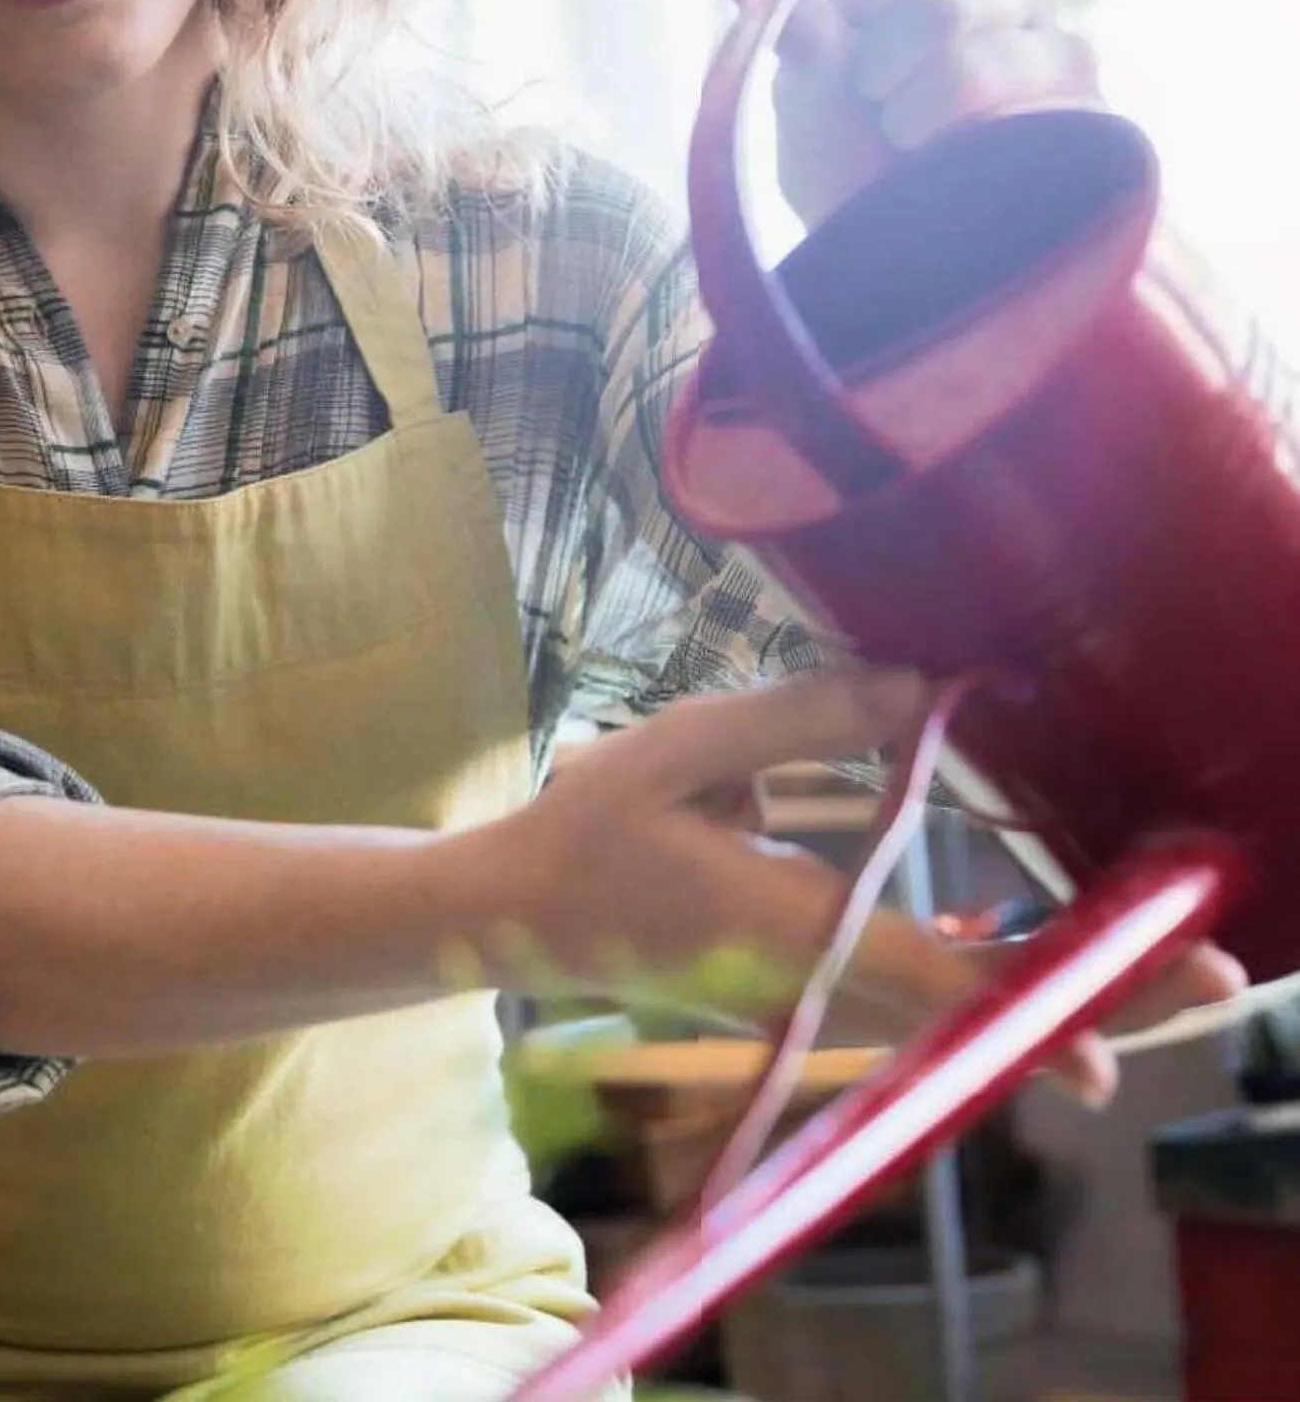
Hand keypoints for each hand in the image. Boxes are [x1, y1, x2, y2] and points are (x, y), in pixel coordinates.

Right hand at [487, 671, 1243, 1106]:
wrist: (525, 914)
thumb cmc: (592, 827)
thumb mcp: (683, 747)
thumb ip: (800, 715)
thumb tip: (924, 692)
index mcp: (784, 923)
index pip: (927, 978)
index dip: (1027, 1007)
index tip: (1113, 1050)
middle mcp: (819, 979)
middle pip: (979, 1011)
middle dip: (1101, 999)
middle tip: (1219, 981)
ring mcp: (819, 994)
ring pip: (966, 1011)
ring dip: (1070, 987)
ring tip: (1173, 957)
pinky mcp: (813, 987)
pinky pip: (931, 994)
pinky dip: (1006, 976)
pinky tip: (1059, 944)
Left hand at [725, 0, 1098, 230]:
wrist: (900, 272)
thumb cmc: (851, 179)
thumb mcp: (806, 112)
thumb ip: (793, 42)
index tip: (849, 23)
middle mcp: (1008, 2)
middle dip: (897, 33)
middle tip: (872, 90)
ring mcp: (1054, 53)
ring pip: (1000, 27)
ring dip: (932, 83)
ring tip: (904, 136)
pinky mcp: (1086, 111)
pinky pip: (1042, 79)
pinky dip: (973, 118)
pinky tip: (947, 151)